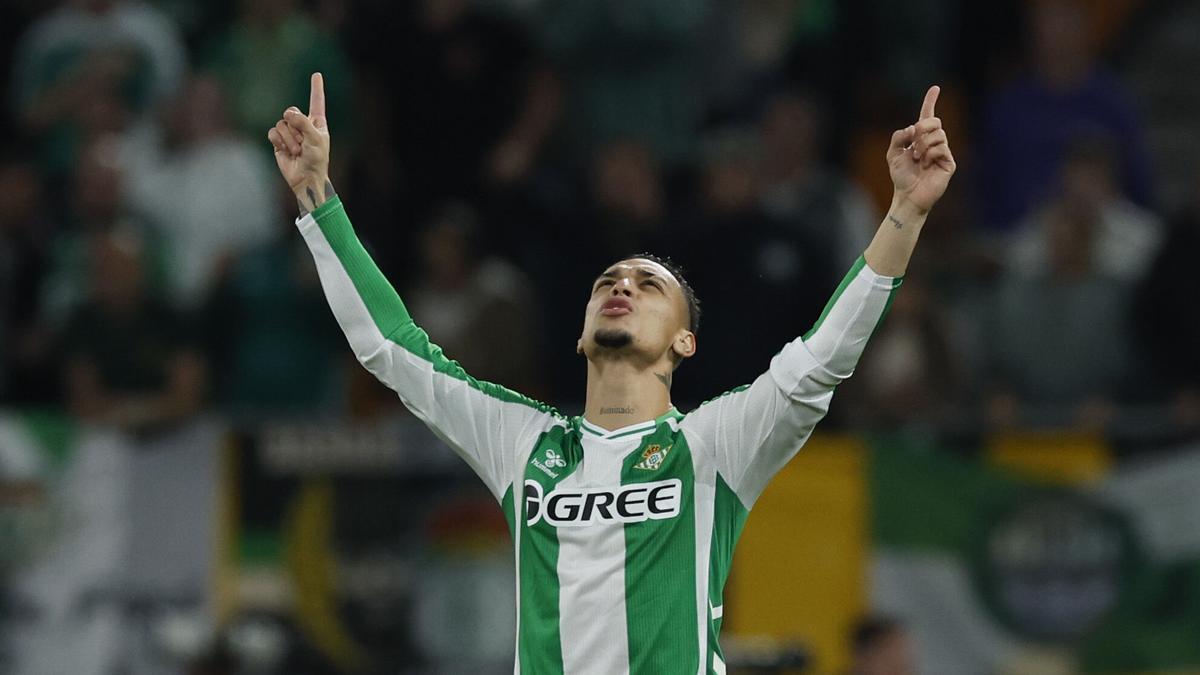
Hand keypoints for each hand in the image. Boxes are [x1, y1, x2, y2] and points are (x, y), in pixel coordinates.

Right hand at [268, 72, 333, 212]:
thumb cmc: (316, 159)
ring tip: (297, 151)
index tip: (317, 74)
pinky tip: (286, 151)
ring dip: (289, 139)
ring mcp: (290, 132)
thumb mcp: (316, 139)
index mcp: (317, 122)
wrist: (305, 178)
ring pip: (281, 124)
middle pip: (291, 111)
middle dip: (295, 127)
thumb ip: (303, 122)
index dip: (316, 88)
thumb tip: (287, 114)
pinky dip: (279, 142)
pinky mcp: (278, 141)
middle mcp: (303, 124)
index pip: (316, 101)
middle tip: (303, 143)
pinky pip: (273, 132)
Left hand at [887, 85, 955, 212]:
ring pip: (939, 134)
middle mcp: (934, 142)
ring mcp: (943, 152)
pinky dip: (930, 154)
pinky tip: (926, 164)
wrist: (908, 195)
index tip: (935, 88)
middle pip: (935, 121)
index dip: (930, 101)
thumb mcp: (892, 153)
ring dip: (923, 144)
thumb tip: (913, 128)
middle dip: (923, 127)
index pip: (927, 116)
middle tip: (914, 142)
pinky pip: (941, 147)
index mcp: (921, 138)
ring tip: (918, 158)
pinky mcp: (949, 162)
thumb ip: (898, 137)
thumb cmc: (901, 176)